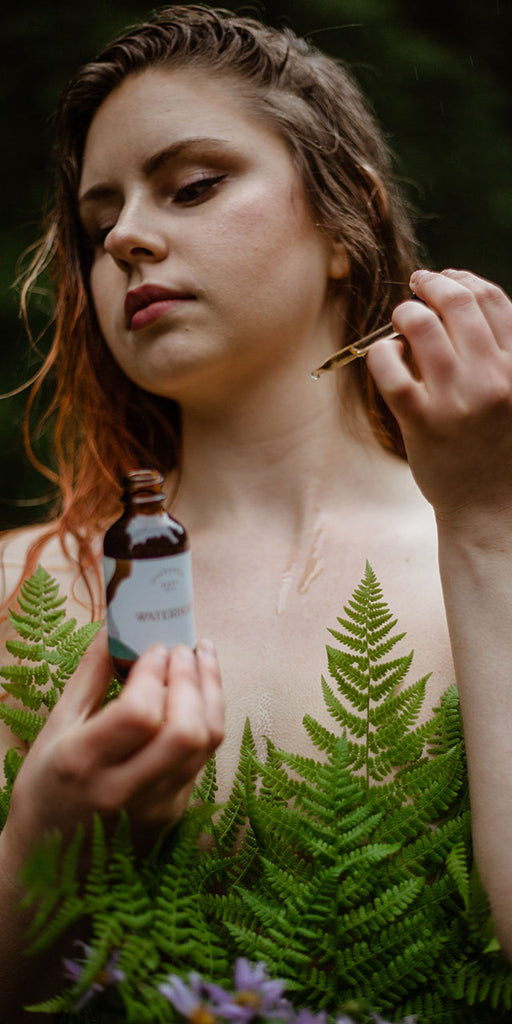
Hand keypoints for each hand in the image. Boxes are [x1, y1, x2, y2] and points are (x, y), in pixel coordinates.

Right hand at [3, 631, 223, 861]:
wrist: (51, 868)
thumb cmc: (46, 788)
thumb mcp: (55, 729)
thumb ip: (90, 677)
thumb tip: (116, 629)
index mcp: (83, 764)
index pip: (140, 713)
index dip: (155, 672)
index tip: (154, 647)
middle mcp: (122, 790)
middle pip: (186, 731)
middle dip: (192, 678)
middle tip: (183, 648)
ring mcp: (155, 807)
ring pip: (207, 743)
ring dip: (211, 692)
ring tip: (201, 659)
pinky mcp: (174, 813)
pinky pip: (203, 757)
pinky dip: (207, 717)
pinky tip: (198, 693)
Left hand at [367, 268, 511, 530]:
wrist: (490, 508)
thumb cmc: (502, 450)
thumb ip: (500, 356)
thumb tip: (462, 301)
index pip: (493, 301)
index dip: (466, 279)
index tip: (448, 278)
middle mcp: (493, 378)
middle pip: (458, 302)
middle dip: (432, 284)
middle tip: (417, 284)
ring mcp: (456, 399)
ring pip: (421, 327)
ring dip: (405, 313)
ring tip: (401, 319)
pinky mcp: (422, 422)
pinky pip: (391, 369)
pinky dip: (381, 352)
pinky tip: (386, 354)